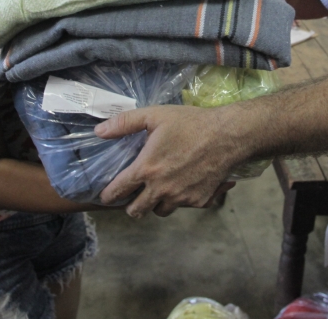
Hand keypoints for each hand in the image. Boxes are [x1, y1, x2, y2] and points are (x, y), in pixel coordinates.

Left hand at [95, 105, 241, 217]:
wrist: (228, 135)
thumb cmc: (190, 123)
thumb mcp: (154, 115)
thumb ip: (124, 123)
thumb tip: (99, 131)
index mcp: (146, 170)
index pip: (118, 191)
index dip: (108, 195)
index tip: (106, 196)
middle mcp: (161, 189)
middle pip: (137, 211)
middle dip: (131, 206)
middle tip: (133, 196)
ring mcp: (181, 198)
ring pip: (161, 211)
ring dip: (157, 203)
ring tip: (160, 190)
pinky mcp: (200, 201)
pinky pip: (185, 206)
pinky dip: (182, 199)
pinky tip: (186, 183)